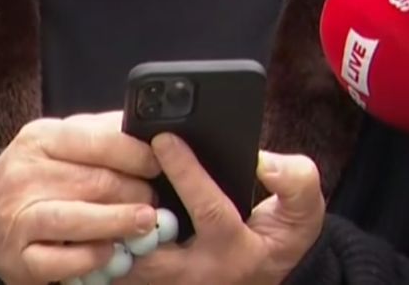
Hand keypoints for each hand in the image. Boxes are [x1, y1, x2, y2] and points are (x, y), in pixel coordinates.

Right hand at [0, 111, 160, 284]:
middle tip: (155, 199)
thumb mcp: (65, 141)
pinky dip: (91, 257)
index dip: (138, 155)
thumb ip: (103, 133)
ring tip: (146, 222)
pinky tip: (110, 251)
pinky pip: (60, 261)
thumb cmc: (41, 174)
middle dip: (135, 192)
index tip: (161, 164)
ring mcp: (16, 218)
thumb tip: (149, 128)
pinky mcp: (16, 258)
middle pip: (95, 182)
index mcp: (40, 138)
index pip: (99, 141)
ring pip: (77, 219)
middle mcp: (23, 175)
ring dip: (119, 221)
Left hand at [117, 135, 325, 284]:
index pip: (208, 210)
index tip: (165, 138)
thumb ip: (295, 181)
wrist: (264, 276)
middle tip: (117, 167)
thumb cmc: (281, 238)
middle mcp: (199, 274)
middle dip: (131, 207)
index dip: (185, 172)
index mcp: (236, 250)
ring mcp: (171, 284)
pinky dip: (110, 236)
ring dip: (115, 223)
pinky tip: (107, 205)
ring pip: (127, 260)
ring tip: (105, 183)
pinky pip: (118, 266)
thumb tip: (264, 161)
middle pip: (151, 245)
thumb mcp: (304, 211)